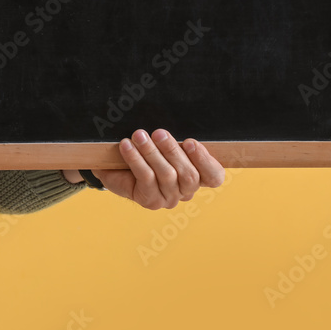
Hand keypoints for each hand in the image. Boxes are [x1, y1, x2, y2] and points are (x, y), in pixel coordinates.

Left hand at [62, 128, 224, 208]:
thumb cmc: (145, 152)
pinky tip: (127, 145)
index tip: (191, 142)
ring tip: (139, 135)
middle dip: (173, 151)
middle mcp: (186, 191)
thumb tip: (170, 129)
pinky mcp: (149, 200)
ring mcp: (168, 198)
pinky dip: (135, 159)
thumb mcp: (163, 143)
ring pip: (167, 175)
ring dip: (152, 152)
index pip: (214, 176)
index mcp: (198, 176)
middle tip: (159, 133)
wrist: (117, 167)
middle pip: (189, 175)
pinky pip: (145, 177)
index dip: (205, 161)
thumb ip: (174, 139)